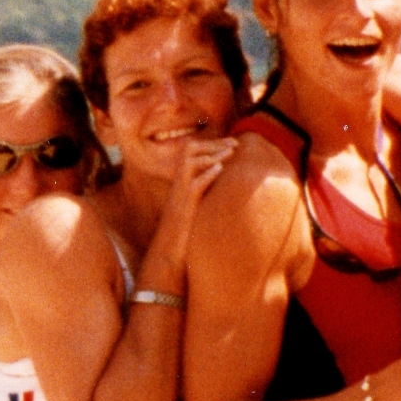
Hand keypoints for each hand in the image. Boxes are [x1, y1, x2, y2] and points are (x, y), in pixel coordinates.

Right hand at [142, 136, 238, 286]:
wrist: (165, 258)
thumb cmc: (181, 238)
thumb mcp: (195, 213)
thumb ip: (204, 198)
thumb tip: (223, 191)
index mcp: (181, 185)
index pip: (192, 154)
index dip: (211, 146)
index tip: (231, 144)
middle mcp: (178, 186)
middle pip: (189, 152)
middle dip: (213, 144)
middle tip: (234, 143)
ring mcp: (179, 196)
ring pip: (190, 163)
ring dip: (212, 155)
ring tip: (230, 152)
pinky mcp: (182, 209)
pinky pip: (192, 186)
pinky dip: (206, 175)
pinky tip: (220, 169)